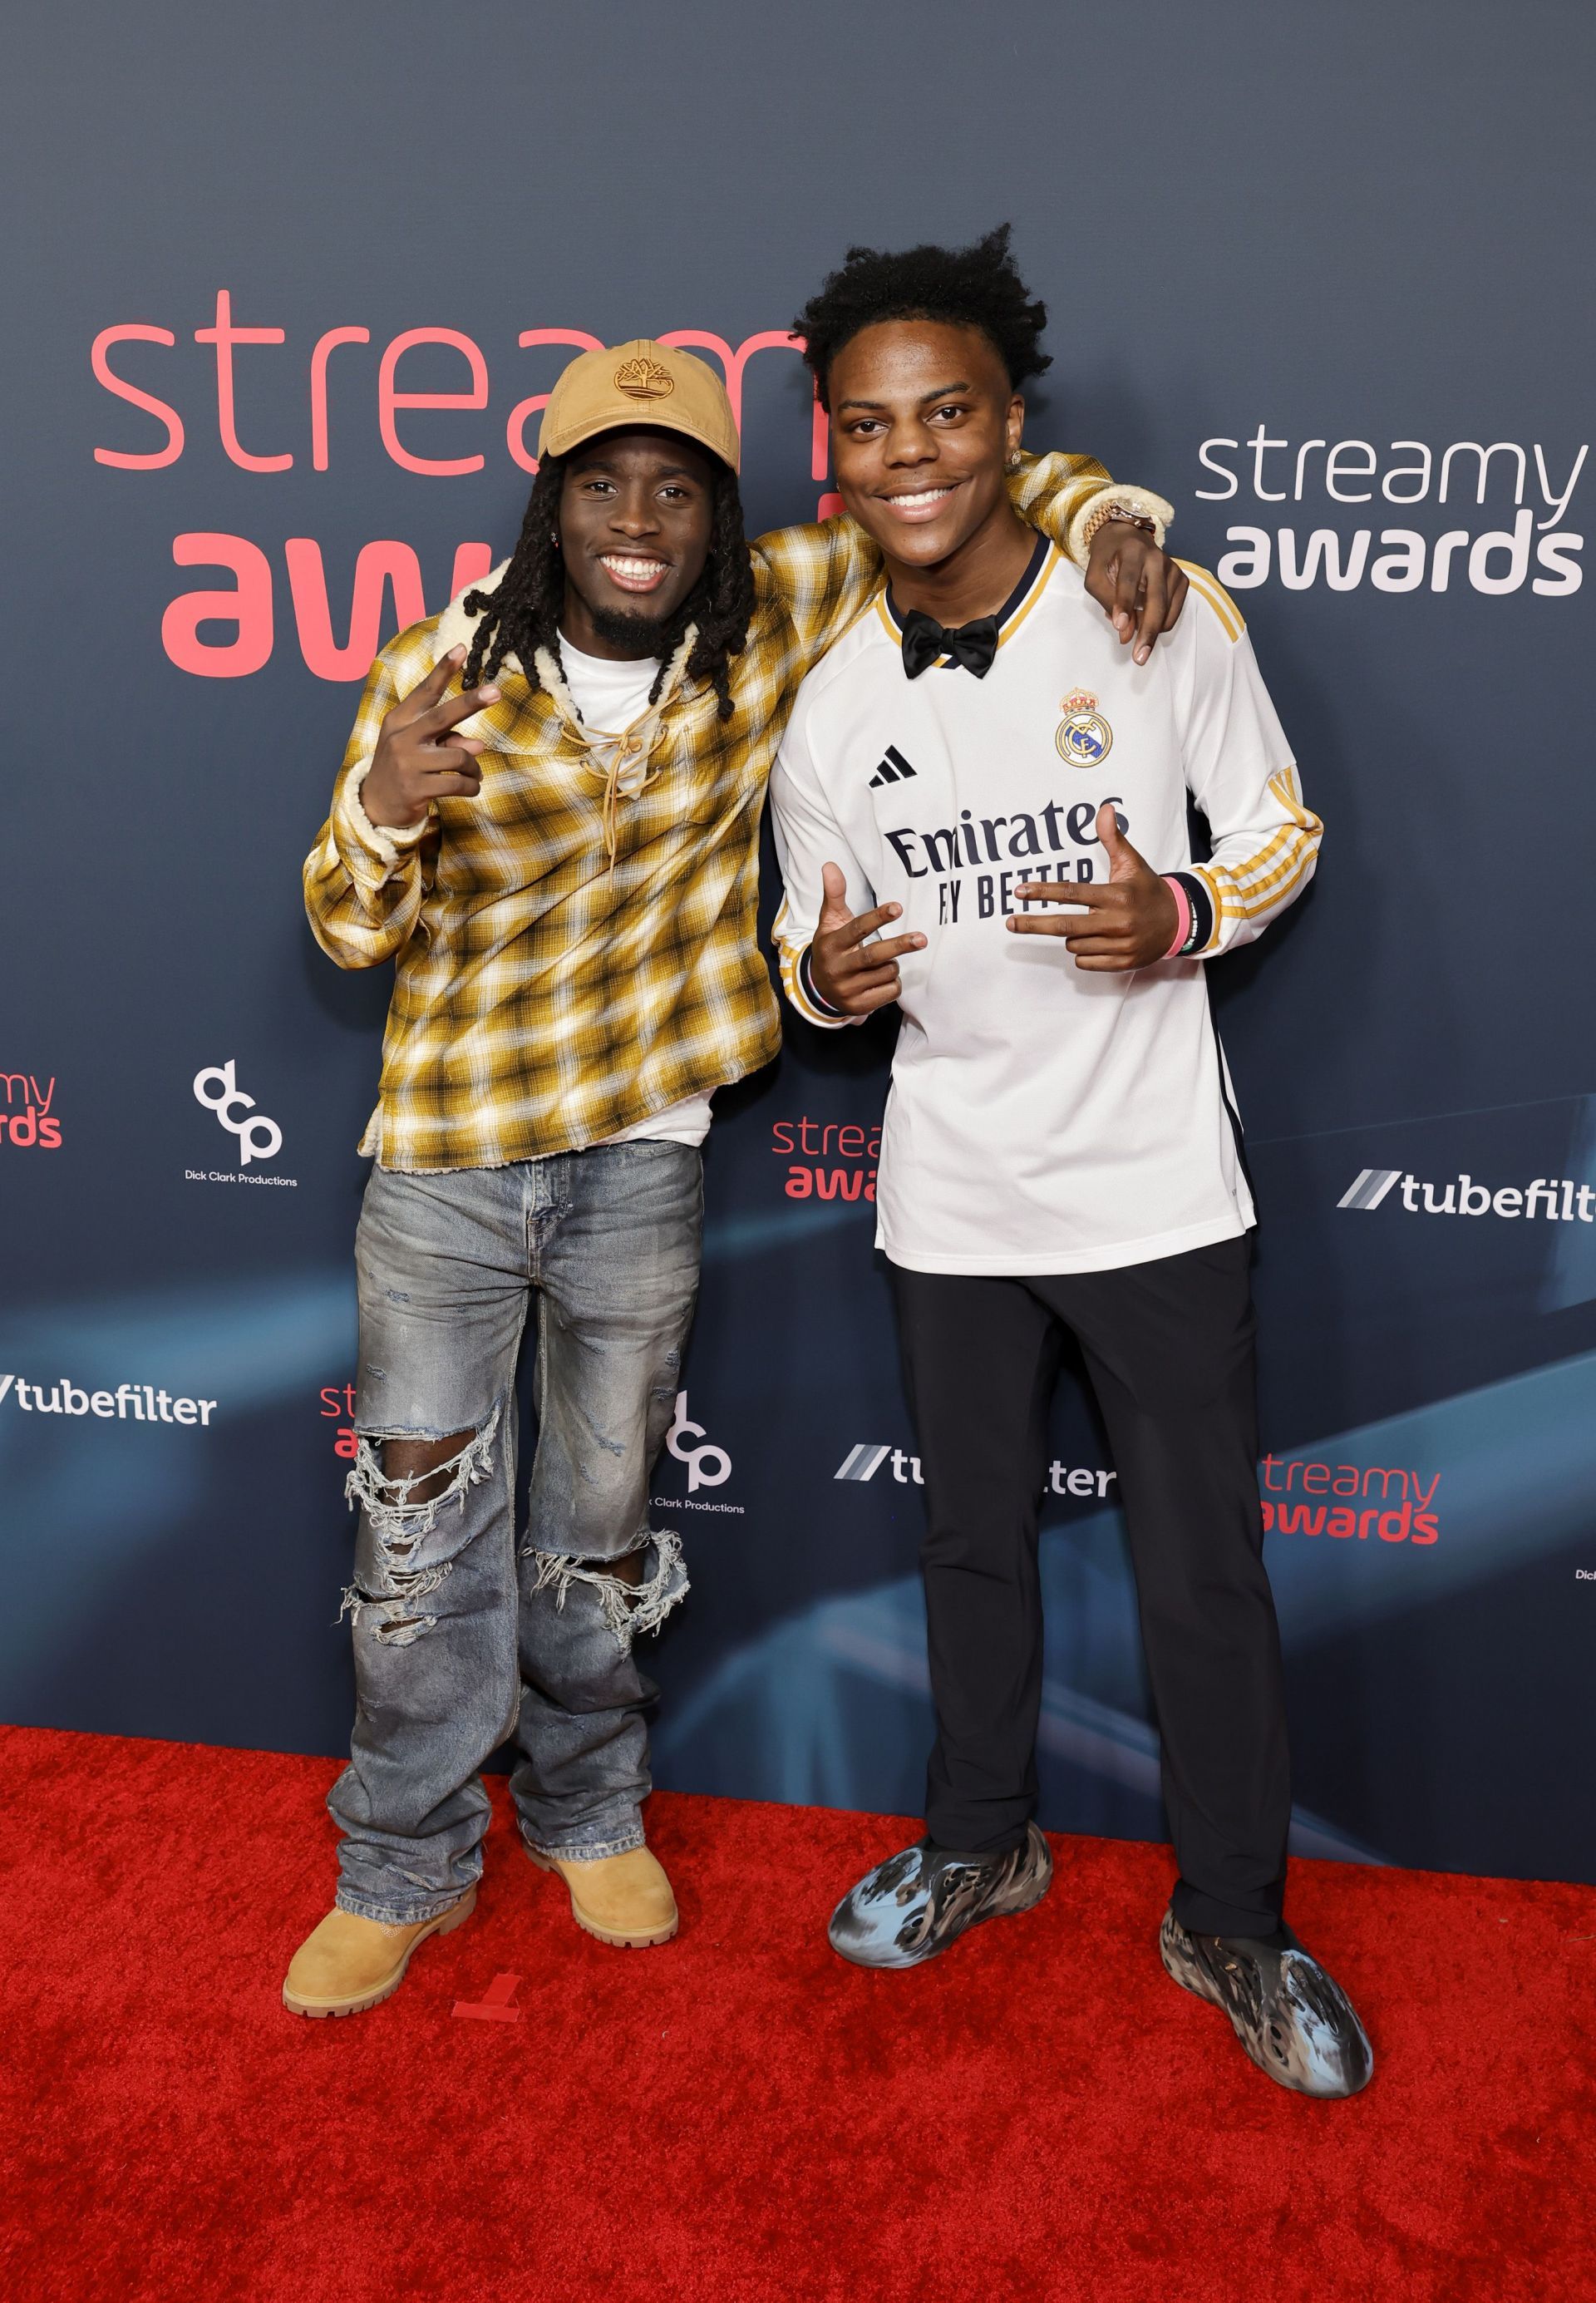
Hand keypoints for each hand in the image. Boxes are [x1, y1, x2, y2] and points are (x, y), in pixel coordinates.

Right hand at [360, 646, 500, 828]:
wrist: (376, 805)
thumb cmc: (405, 768)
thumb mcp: (419, 748)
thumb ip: (447, 740)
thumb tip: (478, 746)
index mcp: (400, 720)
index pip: (425, 691)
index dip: (444, 670)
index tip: (462, 648)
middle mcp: (402, 738)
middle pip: (442, 715)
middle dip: (471, 702)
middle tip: (496, 691)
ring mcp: (407, 763)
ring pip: (459, 758)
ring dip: (474, 768)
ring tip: (474, 775)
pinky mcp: (416, 789)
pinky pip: (458, 784)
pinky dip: (471, 787)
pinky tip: (471, 788)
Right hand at [808, 862, 925, 1014]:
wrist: (819, 988)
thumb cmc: (832, 948)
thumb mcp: (829, 922)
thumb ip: (834, 894)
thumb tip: (830, 865)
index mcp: (831, 945)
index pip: (857, 929)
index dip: (878, 918)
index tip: (898, 907)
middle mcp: (838, 969)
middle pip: (874, 956)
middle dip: (899, 945)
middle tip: (922, 938)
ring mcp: (848, 990)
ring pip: (887, 973)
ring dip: (893, 964)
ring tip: (883, 961)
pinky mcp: (859, 1007)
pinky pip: (890, 991)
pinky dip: (893, 982)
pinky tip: (881, 978)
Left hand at [1007, 803, 1178, 970]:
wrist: (1180, 922)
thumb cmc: (1148, 890)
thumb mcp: (1131, 863)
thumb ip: (1113, 838)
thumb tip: (1104, 808)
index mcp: (1116, 895)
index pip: (1072, 893)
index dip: (1043, 892)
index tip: (1020, 892)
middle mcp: (1117, 921)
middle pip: (1064, 925)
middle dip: (1034, 924)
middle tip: (1011, 922)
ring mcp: (1120, 945)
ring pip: (1074, 944)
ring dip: (1072, 935)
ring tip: (1089, 925)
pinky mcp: (1123, 963)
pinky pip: (1085, 961)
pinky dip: (1083, 953)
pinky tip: (1095, 941)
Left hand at [1084, 521, 1188, 664]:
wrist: (1127, 537)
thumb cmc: (1107, 559)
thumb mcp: (1095, 577)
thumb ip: (1108, 604)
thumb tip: (1126, 635)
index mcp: (1132, 552)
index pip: (1129, 580)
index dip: (1125, 604)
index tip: (1120, 626)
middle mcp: (1157, 558)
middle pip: (1156, 600)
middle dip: (1148, 631)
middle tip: (1139, 657)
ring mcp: (1173, 569)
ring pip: (1166, 611)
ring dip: (1150, 629)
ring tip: (1134, 629)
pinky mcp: (1182, 579)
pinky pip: (1174, 612)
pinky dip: (1160, 623)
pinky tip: (1146, 616)